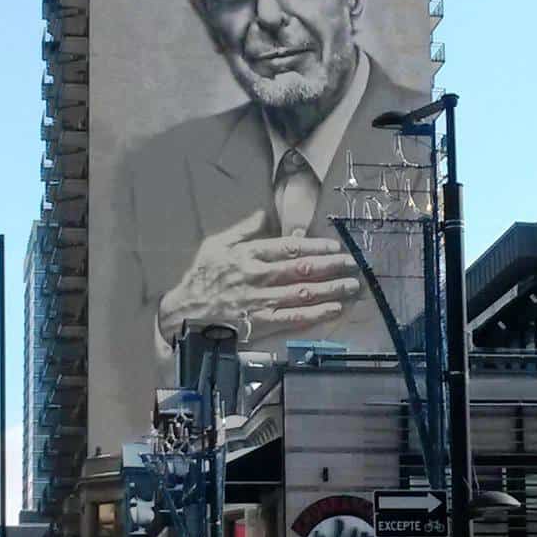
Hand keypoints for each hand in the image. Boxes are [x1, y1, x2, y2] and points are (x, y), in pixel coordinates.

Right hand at [157, 209, 360, 344]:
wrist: (184, 314)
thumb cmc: (200, 277)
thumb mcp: (215, 244)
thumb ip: (243, 229)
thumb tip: (265, 213)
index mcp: (249, 254)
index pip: (289, 247)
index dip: (315, 245)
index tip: (334, 246)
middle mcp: (259, 276)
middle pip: (302, 269)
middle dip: (331, 266)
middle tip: (352, 264)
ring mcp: (262, 301)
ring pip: (303, 293)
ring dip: (331, 288)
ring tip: (351, 285)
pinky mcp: (262, 323)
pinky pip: (294, 318)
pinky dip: (316, 313)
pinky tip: (334, 308)